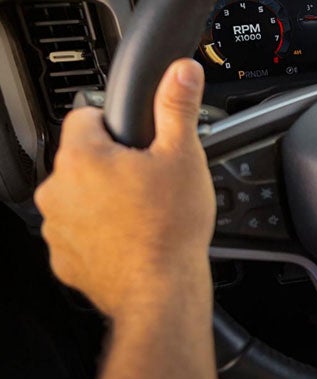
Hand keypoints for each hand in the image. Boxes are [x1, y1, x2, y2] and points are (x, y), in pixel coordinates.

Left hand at [35, 59, 214, 316]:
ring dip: (104, 202)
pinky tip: (132, 241)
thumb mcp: (184, 157)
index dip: (115, 124)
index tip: (138, 143)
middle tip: (150, 184)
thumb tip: (182, 72)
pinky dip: (101, 236)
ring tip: (143, 216)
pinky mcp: (64, 259)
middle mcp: (58, 190)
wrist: (161, 292)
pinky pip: (80, 235)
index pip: (84, 116)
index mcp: (82, 157)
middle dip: (113, 167)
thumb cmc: (170, 229)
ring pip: (80, 199)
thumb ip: (178, 108)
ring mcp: (57, 228)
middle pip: (83, 161)